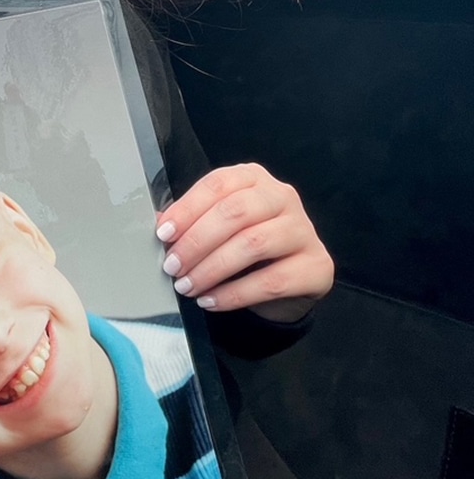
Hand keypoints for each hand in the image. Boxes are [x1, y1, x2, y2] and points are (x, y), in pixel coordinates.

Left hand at [154, 163, 333, 322]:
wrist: (290, 278)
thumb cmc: (245, 244)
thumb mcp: (217, 227)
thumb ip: (191, 222)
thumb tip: (160, 224)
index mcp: (253, 178)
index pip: (217, 184)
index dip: (187, 209)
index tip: (163, 233)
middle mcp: (282, 196)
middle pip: (235, 212)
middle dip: (197, 241)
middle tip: (172, 266)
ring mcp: (304, 229)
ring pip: (252, 244)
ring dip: (212, 268)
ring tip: (187, 286)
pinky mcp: (317, 265)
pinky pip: (272, 281)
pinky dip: (234, 294)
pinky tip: (211, 301)